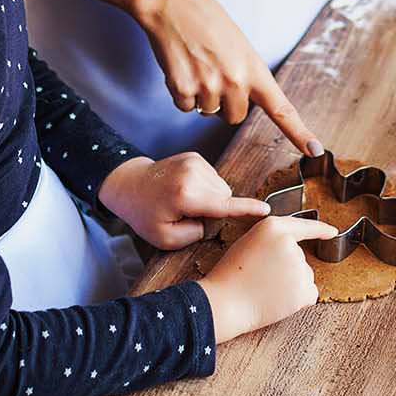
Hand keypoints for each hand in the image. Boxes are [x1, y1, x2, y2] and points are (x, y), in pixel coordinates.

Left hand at [96, 153, 269, 249]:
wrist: (130, 185)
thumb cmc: (145, 214)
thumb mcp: (166, 238)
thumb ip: (195, 235)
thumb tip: (213, 221)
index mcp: (185, 195)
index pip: (223, 205)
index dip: (247, 209)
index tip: (266, 210)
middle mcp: (192, 174)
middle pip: (225, 197)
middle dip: (214, 209)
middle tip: (188, 214)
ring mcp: (194, 162)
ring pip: (221, 187)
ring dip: (210, 198)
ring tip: (184, 201)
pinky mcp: (195, 156)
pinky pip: (214, 178)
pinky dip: (205, 187)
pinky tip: (186, 190)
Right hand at [132, 0, 322, 156]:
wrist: (171, 4)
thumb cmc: (206, 18)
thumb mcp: (239, 44)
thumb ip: (245, 72)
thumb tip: (240, 96)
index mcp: (254, 69)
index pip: (281, 108)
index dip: (298, 132)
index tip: (313, 149)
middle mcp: (234, 82)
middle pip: (234, 117)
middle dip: (225, 103)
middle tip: (214, 72)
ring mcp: (208, 87)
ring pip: (208, 112)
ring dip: (201, 95)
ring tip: (196, 64)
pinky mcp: (183, 88)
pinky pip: (184, 106)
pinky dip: (182, 93)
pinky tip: (181, 68)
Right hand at [198, 215, 339, 341]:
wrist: (225, 303)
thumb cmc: (230, 275)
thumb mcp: (247, 243)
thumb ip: (272, 240)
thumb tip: (291, 250)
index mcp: (273, 227)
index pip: (304, 226)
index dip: (320, 229)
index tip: (332, 232)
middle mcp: (290, 244)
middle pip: (300, 257)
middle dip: (286, 269)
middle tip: (261, 278)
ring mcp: (299, 266)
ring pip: (304, 276)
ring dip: (292, 285)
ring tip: (266, 290)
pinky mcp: (304, 290)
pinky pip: (309, 293)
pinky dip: (298, 300)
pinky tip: (278, 301)